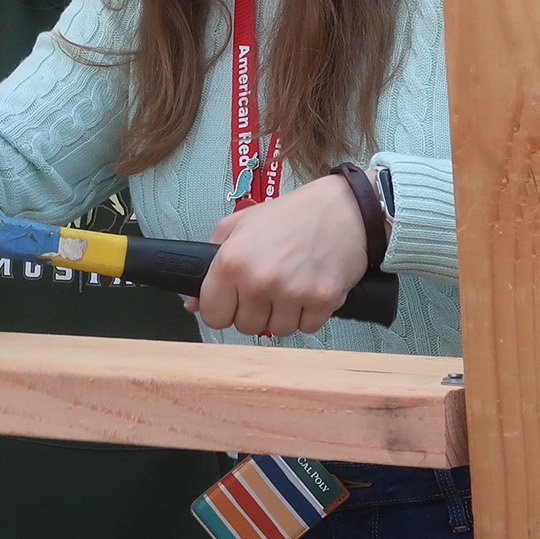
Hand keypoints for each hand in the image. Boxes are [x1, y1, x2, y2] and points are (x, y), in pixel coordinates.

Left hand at [191, 175, 368, 337]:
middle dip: (255, 311)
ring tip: (292, 285)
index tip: (234, 301)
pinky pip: (306, 328)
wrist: (345, 208)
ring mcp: (292, 292)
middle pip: (245, 326)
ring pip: (277, 330)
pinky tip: (311, 288)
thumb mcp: (241, 224)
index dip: (223, 309)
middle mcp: (259, 280)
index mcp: (233, 261)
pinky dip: (309, 314)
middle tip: (269, 286)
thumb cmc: (291, 215)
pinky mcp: (323, 301)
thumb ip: (211, 260)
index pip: (213, 316)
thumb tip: (194, 303)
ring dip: (283, 314)